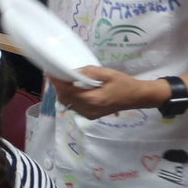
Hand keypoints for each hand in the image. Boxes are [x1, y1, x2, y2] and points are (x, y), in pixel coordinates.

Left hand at [49, 66, 168, 119]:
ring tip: (63, 80)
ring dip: (63, 92)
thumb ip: (89, 72)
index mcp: (92, 100)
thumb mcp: (108, 74)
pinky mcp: (91, 115)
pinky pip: (75, 107)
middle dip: (58, 87)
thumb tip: (73, 71)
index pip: (67, 92)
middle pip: (65, 99)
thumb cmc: (124, 84)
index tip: (50, 73)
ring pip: (68, 104)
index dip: (56, 82)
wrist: (137, 97)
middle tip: (55, 75)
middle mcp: (88, 110)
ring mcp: (89, 114)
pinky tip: (72, 89)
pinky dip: (70, 98)